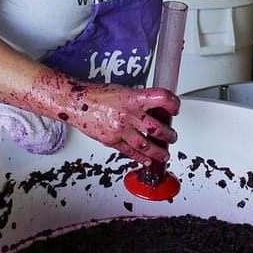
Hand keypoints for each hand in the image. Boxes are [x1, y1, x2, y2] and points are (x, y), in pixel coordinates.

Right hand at [63, 81, 180, 165]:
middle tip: (173, 137)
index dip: (172, 103)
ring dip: (158, 151)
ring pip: (146, 145)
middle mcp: (128, 114)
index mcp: (133, 98)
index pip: (160, 98)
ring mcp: (120, 129)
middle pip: (157, 128)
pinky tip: (147, 161)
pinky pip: (130, 152)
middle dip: (169, 135)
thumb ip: (138, 101)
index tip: (175, 108)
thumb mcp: (123, 91)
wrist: (77, 103)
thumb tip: (153, 108)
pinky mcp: (112, 141)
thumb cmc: (97, 95)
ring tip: (164, 154)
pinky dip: (140, 158)